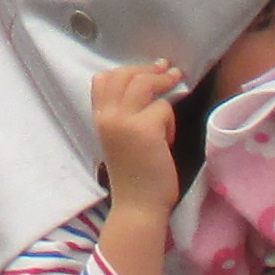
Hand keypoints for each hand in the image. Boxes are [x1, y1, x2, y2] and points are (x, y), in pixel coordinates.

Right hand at [87, 59, 183, 218]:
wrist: (138, 206)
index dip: (126, 70)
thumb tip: (144, 86)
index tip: (145, 69)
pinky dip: (170, 121)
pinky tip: (167, 140)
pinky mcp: (145, 130)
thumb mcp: (118, 139)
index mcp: (98, 119)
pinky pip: (164, 108)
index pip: (102, 79)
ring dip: (163, 82)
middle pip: (124, 75)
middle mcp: (107, 117)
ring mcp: (124, 122)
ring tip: (175, 79)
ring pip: (144, 84)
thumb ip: (122, 115)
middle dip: (147, 69)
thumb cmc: (133, 174)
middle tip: (166, 68)